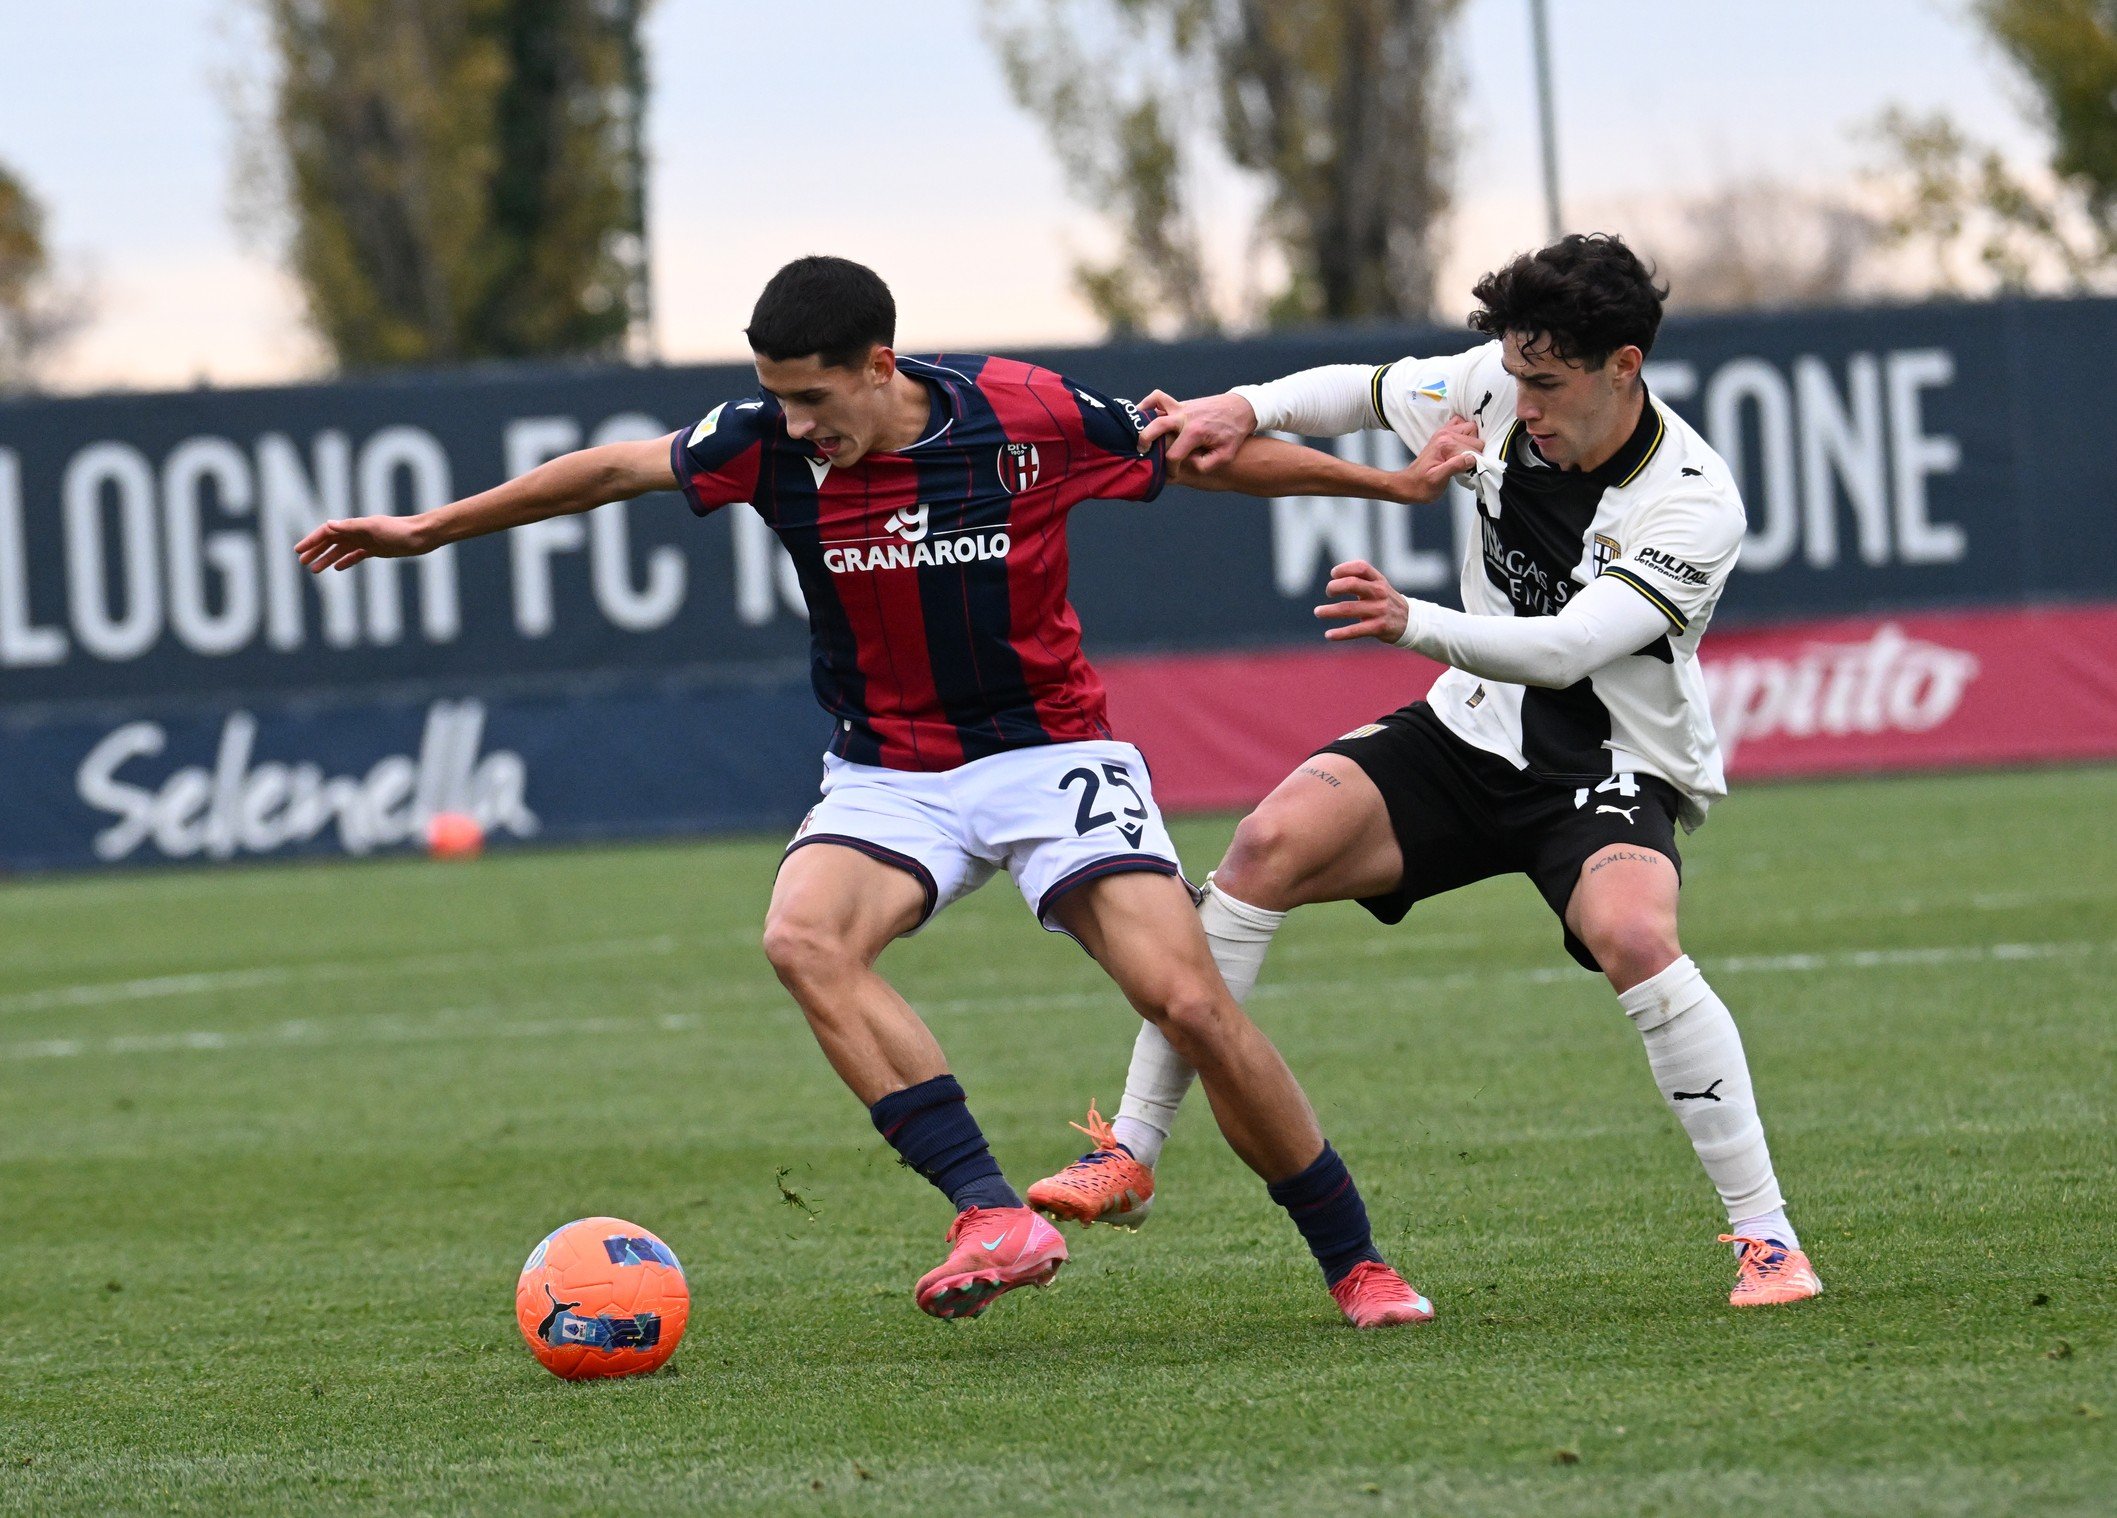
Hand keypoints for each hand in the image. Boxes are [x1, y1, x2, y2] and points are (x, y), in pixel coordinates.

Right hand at [294, 515, 430, 572]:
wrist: (421, 536)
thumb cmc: (399, 530)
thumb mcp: (374, 528)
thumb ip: (351, 526)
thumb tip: (329, 524)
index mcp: (355, 525)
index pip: (327, 532)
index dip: (312, 540)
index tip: (299, 551)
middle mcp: (358, 532)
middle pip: (331, 541)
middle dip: (315, 551)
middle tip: (302, 562)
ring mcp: (367, 541)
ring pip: (341, 550)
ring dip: (327, 559)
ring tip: (314, 570)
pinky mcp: (377, 550)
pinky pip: (356, 555)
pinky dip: (346, 561)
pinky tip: (337, 568)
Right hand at [1136, 389, 1256, 470]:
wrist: (1241, 408)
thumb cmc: (1233, 433)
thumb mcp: (1225, 455)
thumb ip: (1205, 465)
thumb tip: (1186, 463)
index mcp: (1196, 432)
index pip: (1174, 455)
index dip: (1170, 469)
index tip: (1173, 474)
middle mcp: (1185, 417)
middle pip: (1157, 426)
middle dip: (1145, 440)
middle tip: (1141, 451)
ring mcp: (1182, 407)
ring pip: (1156, 404)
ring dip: (1142, 415)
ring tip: (1134, 428)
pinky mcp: (1181, 403)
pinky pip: (1160, 400)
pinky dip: (1149, 405)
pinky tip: (1143, 415)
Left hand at [1316, 559, 1413, 643]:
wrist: (1410, 622)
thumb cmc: (1386, 601)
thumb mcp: (1379, 585)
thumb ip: (1361, 579)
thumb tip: (1334, 577)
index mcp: (1379, 580)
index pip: (1361, 567)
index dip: (1344, 568)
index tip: (1333, 574)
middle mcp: (1380, 593)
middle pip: (1352, 584)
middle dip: (1334, 587)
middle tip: (1329, 593)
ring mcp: (1379, 610)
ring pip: (1349, 609)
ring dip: (1329, 611)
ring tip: (1318, 612)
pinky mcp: (1378, 627)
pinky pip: (1355, 630)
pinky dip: (1340, 633)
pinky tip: (1328, 635)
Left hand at [1392, 417, 1481, 502]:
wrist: (1408, 485)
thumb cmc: (1422, 486)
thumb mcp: (1438, 480)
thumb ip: (1455, 466)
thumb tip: (1472, 458)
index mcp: (1445, 443)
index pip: (1473, 447)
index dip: (1475, 461)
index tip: (1469, 471)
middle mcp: (1445, 433)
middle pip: (1475, 435)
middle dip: (1475, 451)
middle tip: (1467, 466)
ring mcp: (1444, 432)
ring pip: (1471, 428)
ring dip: (1472, 442)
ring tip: (1465, 457)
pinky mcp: (1444, 435)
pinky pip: (1461, 425)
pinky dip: (1466, 434)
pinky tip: (1463, 446)